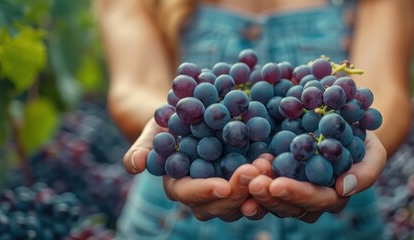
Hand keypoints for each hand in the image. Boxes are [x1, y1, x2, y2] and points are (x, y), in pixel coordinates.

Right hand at [122, 118, 264, 221]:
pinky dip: (269, 178)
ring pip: (244, 201)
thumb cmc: (169, 120)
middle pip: (221, 205)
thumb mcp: (154, 129)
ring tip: (269, 166)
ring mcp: (229, 188)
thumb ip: (144, 147)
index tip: (223, 187)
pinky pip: (260, 186)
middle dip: (238, 191)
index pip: (190, 196)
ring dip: (258, 188)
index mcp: (180, 187)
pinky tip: (278, 163)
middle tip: (254, 172)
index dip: (205, 192)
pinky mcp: (247, 179)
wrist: (194, 111)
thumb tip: (136, 164)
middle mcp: (205, 195)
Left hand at [248, 131, 386, 222]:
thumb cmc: (362, 138)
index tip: (277, 184)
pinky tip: (235, 172)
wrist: (342, 119)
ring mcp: (288, 187)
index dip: (295, 194)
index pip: (313, 200)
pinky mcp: (271, 174)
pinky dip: (244, 180)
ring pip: (268, 198)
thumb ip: (366, 172)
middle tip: (252, 182)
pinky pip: (256, 183)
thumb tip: (343, 188)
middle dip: (268, 195)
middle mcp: (308, 199)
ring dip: (253, 190)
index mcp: (332, 197)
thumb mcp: (374, 152)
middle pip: (286, 205)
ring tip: (242, 175)